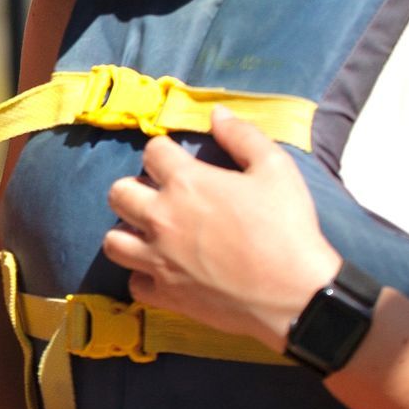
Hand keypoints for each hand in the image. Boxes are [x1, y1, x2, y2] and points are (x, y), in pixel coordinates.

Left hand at [102, 109, 339, 351]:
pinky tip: (165, 270)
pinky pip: (134, 283)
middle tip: (159, 195)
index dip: (165, 151)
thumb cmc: (288, 228)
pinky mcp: (165, 295)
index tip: (177, 160)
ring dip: (128, 233)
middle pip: (118, 193)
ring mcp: (158, 260)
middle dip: (134, 188)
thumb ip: (243, 136)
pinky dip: (144, 276)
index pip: (152, 152)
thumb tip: (216, 113)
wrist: (296, 295)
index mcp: (186, 182)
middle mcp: (161, 219)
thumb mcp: (276, 169)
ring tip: (152, 232)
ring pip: (113, 242)